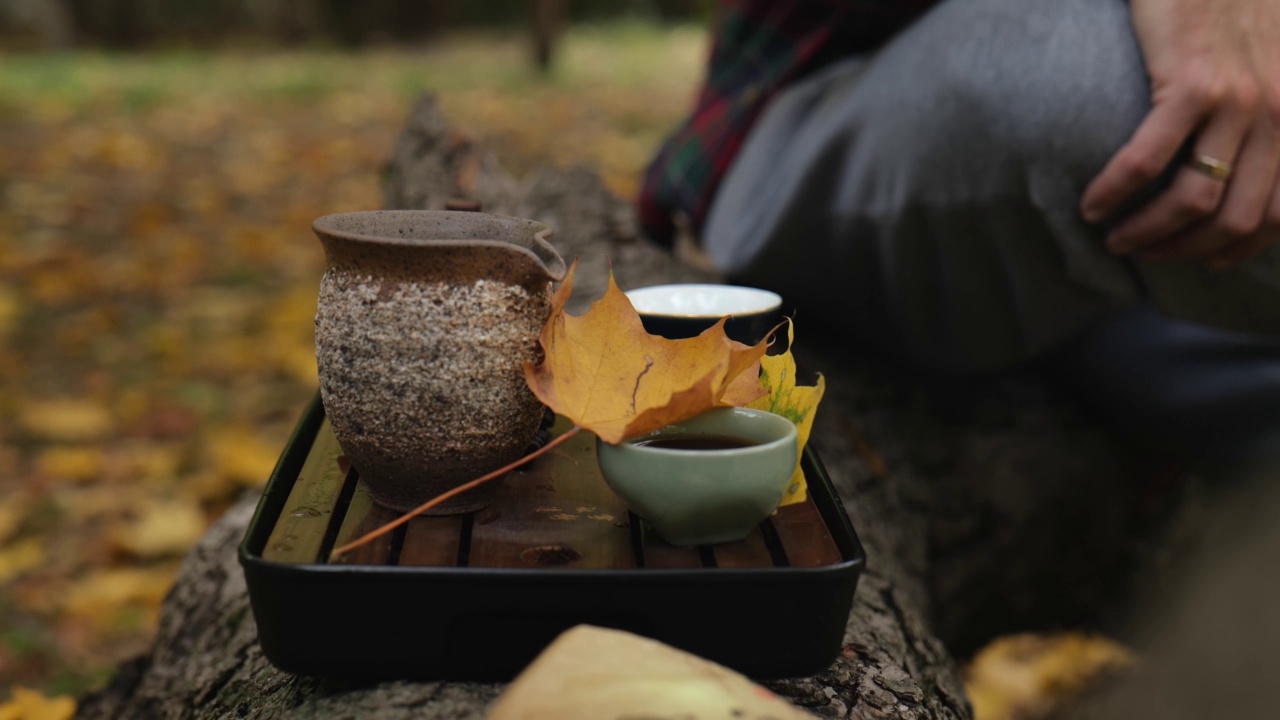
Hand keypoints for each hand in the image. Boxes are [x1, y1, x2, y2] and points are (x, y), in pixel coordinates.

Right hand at [1079, 0, 1279, 268]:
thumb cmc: (1235, 1)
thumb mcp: (1272, 64)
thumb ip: (1264, 112)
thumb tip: (1233, 169)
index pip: (1279, 213)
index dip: (1237, 250)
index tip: (1200, 260)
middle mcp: (1278, 113)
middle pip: (1236, 219)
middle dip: (1185, 250)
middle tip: (1145, 253)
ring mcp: (1239, 100)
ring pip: (1195, 201)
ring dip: (1149, 232)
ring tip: (1115, 237)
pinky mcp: (1193, 82)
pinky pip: (1148, 160)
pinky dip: (1115, 192)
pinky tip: (1092, 203)